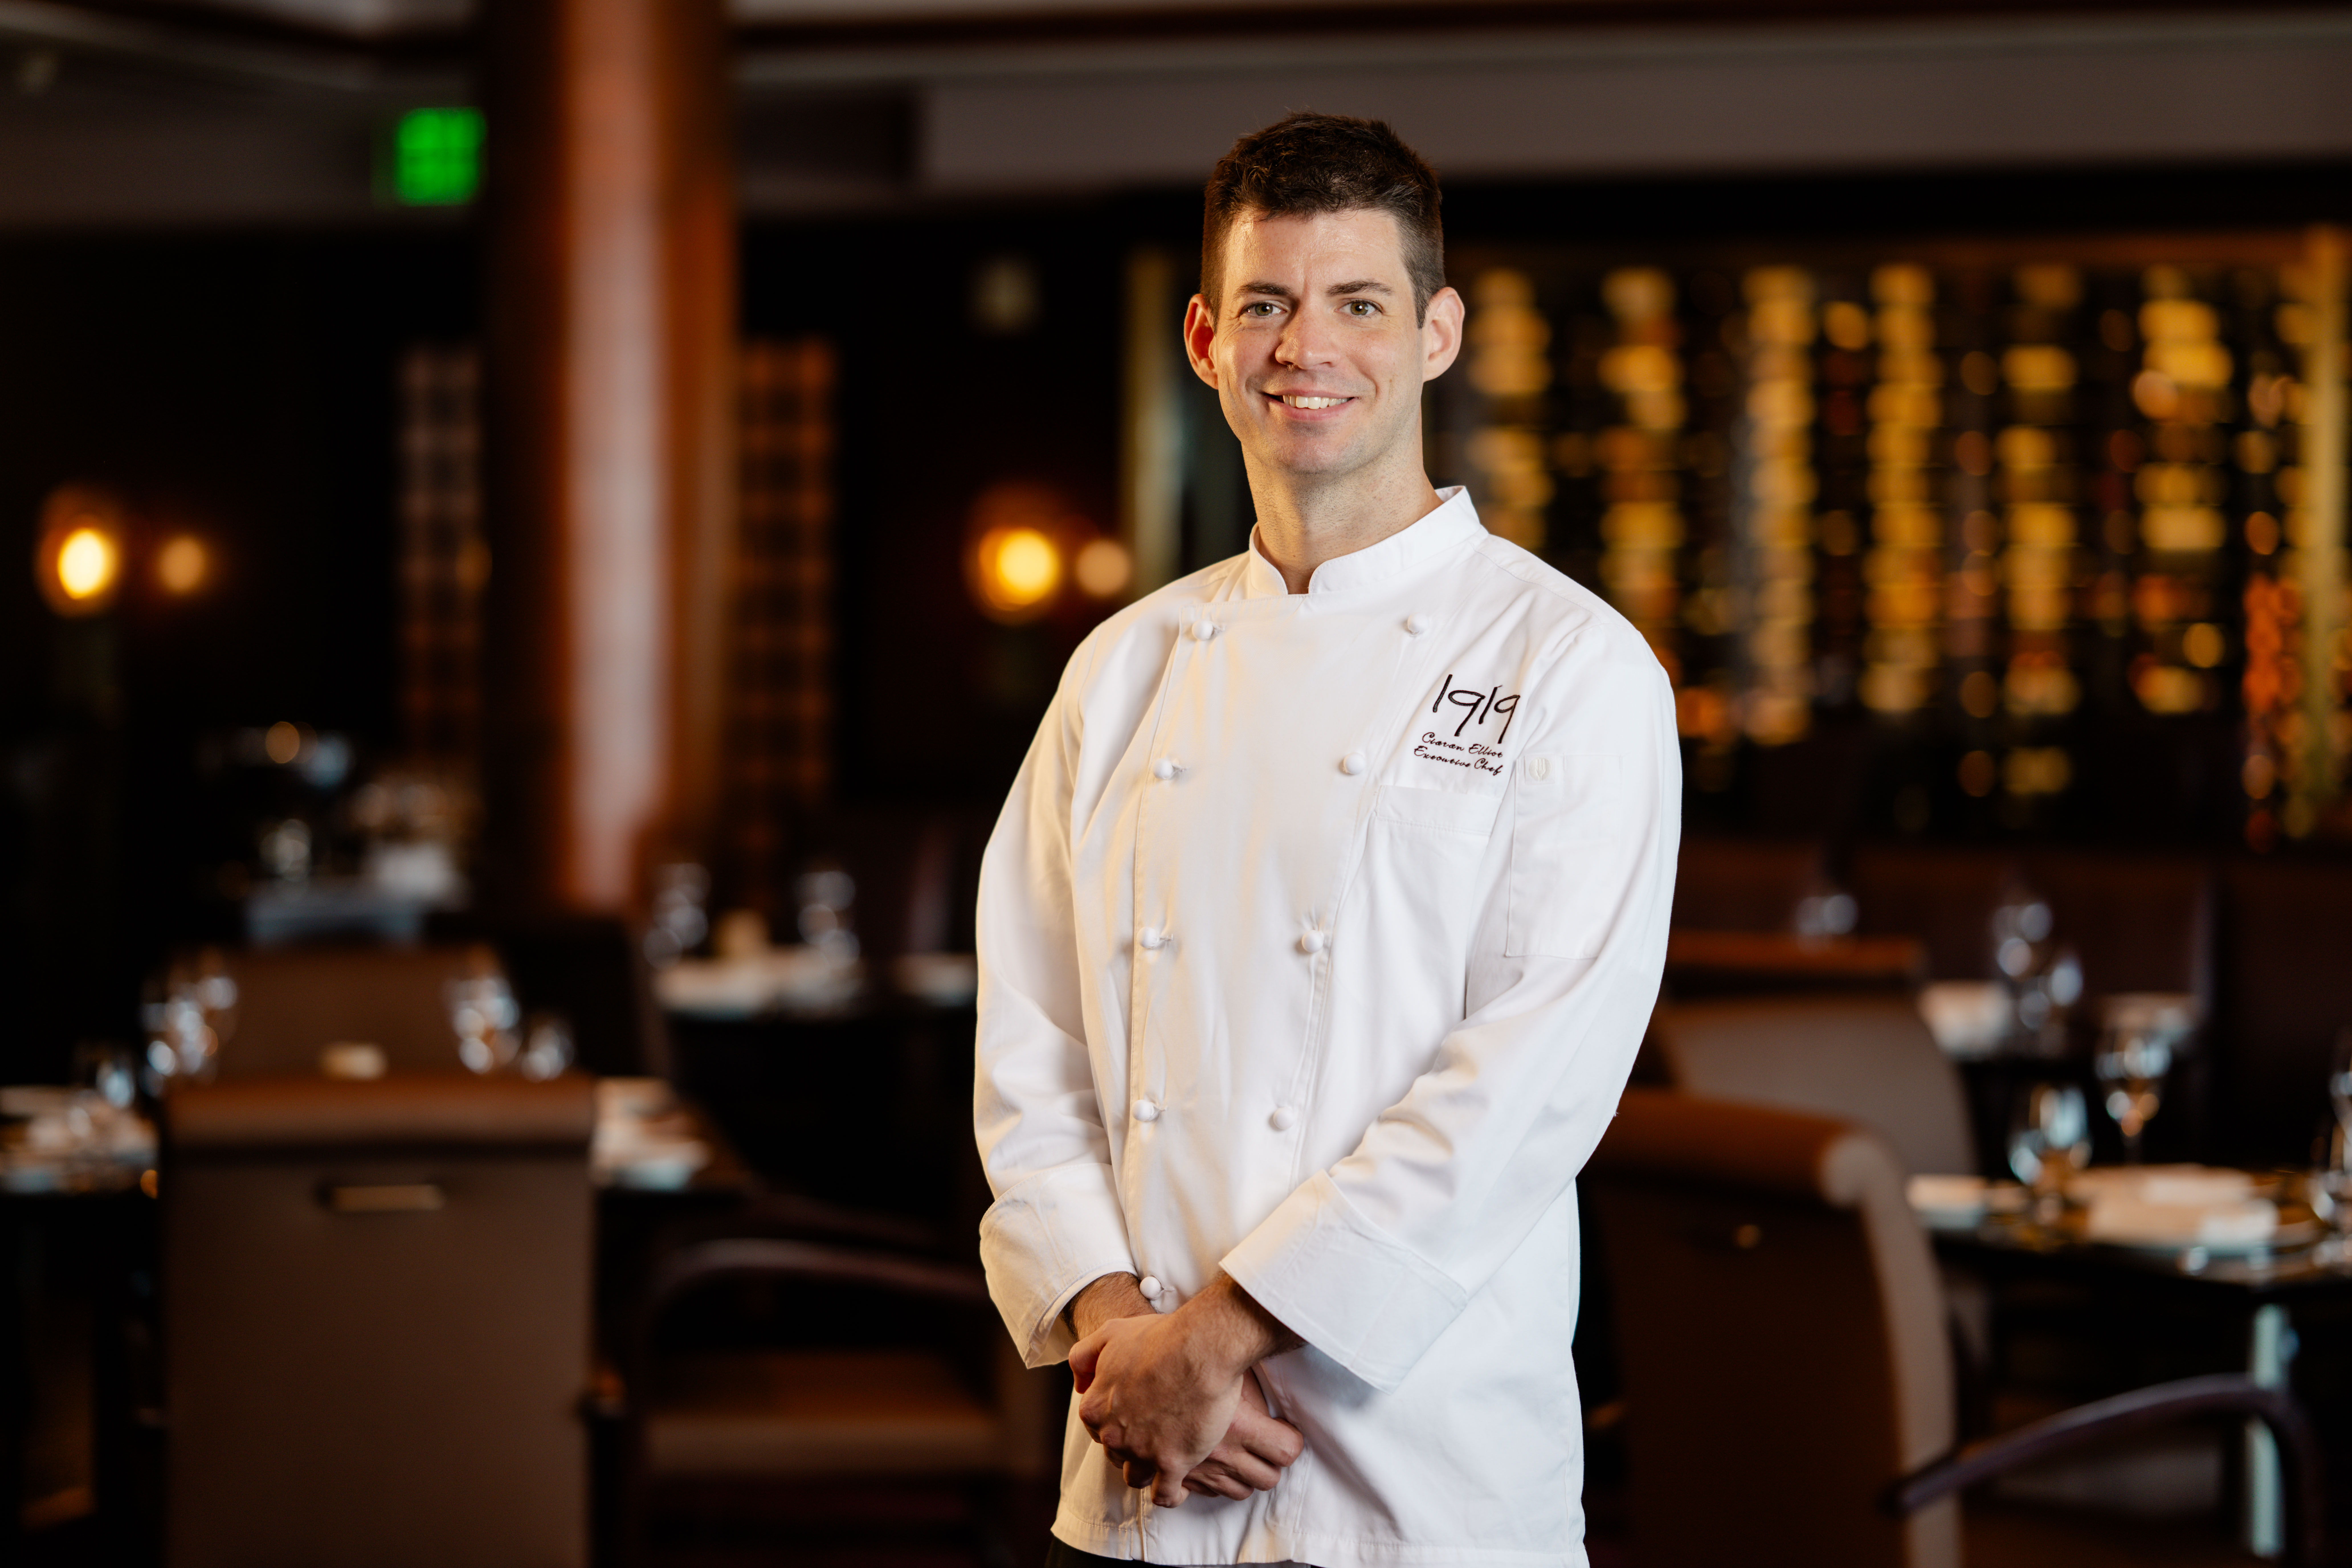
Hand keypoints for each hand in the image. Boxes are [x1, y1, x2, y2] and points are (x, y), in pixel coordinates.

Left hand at [1069, 1273, 1301, 1507]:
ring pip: (1136, 1477)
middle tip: (1155, 1432)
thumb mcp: (1109, 1334)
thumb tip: (1079, 1385)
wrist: (1201, 1348)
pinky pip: (1164, 1496)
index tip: (1135, 1416)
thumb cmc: (1159, 1337)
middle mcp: (1113, 1435)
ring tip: (1166, 1459)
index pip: (1096, 1428)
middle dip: (1132, 1446)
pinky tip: (1181, 1484)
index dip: (1116, 1422)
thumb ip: (1084, 1358)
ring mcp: (1141, 1452)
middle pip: (1116, 1454)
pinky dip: (1171, 1494)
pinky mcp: (1171, 1464)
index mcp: (1095, 1407)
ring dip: (1148, 1471)